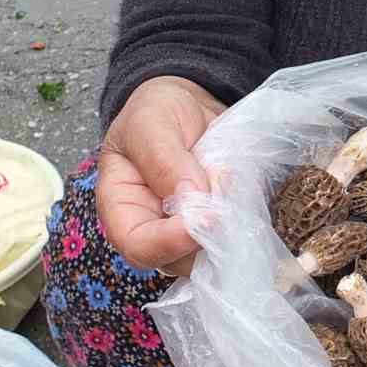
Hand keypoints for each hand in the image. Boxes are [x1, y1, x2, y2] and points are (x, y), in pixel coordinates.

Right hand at [97, 76, 224, 274]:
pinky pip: (235, 237)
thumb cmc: (155, 113)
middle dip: (210, 235)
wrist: (188, 106)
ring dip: (232, 227)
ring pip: (212, 254)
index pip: (139, 246)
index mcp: (121, 209)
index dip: (171, 242)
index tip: (208, 218)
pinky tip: (242, 187)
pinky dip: (245, 218)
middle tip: (228, 194)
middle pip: (180, 260)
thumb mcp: (150, 124)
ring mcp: (187, 233)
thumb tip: (191, 197)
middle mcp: (153, 230)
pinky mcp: (216, 227)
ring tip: (232, 180)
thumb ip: (164, 160)